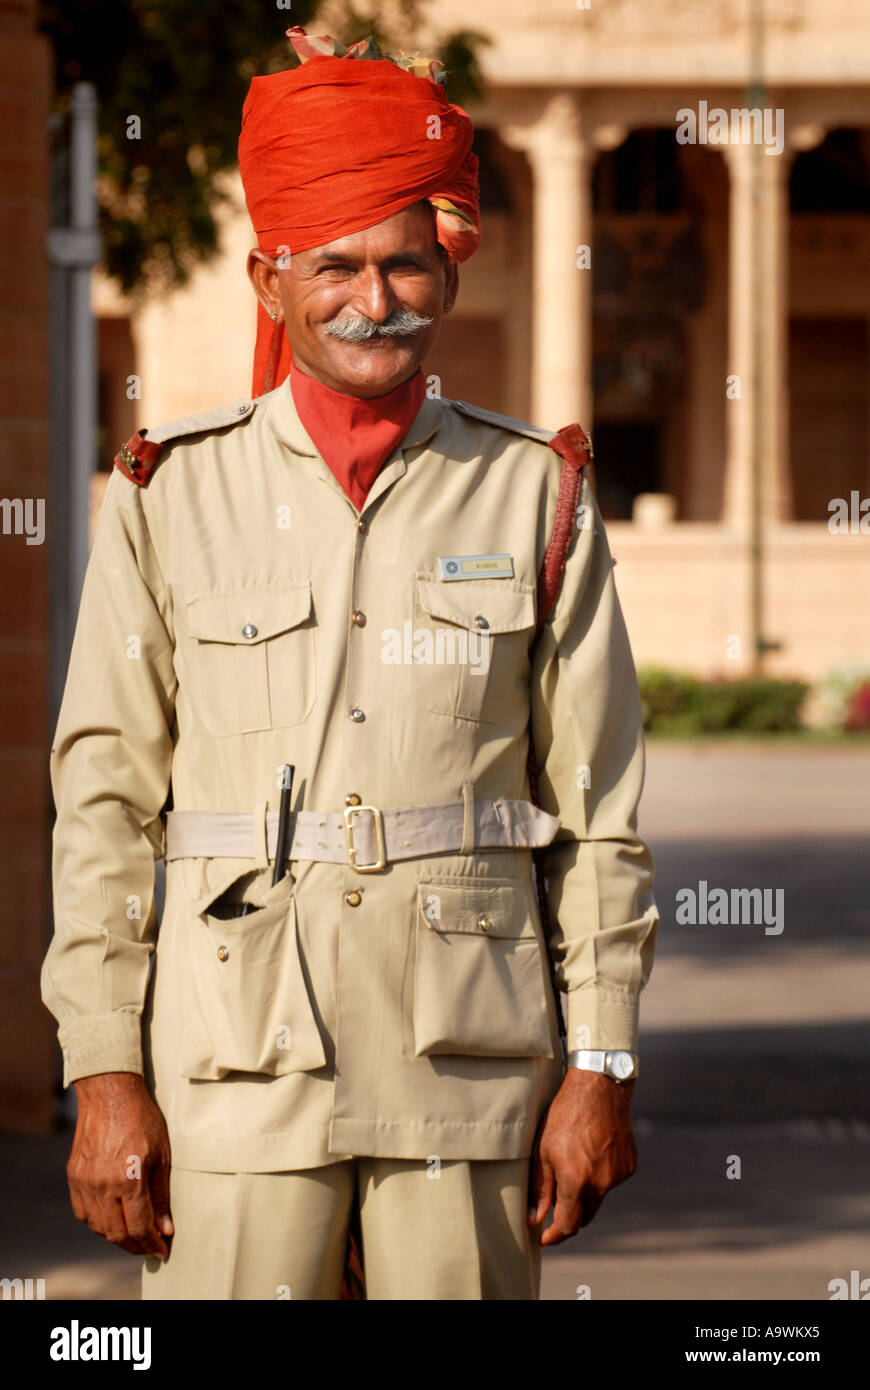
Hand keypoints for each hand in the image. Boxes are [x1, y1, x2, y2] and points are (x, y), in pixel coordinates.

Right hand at [67, 1072, 173, 1257]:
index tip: (162, 1249)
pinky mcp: (74, 1176)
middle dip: (135, 1246)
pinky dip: (98, 1222)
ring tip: (133, 1235)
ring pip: (98, 1226)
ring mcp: (85, 1181)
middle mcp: (103, 1184)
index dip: (152, 1244)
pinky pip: (83, 1212)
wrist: (109, 1093)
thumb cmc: (142, 1119)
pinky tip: (112, 1218)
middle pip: (116, 1233)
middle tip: (149, 1247)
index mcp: (129, 1178)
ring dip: (116, 1236)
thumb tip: (165, 1229)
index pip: (140, 1226)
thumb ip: (161, 1195)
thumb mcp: (162, 1155)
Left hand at [528, 1068, 636, 1245]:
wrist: (599, 1088)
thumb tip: (534, 1219)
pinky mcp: (629, 1166)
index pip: (568, 1225)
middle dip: (569, 1215)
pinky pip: (611, 1181)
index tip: (545, 1237)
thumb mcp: (543, 1151)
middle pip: (584, 1216)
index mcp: (577, 1181)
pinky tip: (591, 1153)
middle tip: (554, 1204)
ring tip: (573, 1164)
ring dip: (585, 1193)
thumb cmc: (565, 1116)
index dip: (555, 1236)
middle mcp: (601, 1183)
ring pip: (598, 1198)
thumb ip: (540, 1189)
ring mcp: (618, 1175)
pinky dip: (599, 1177)